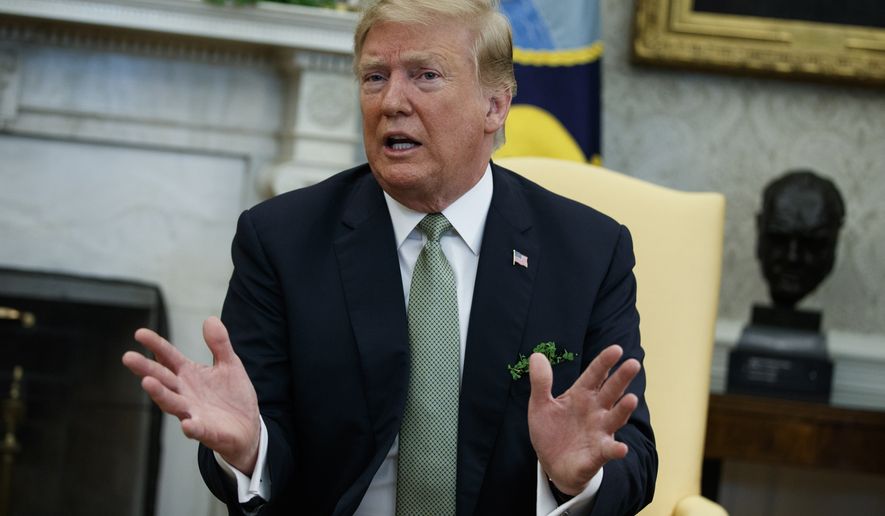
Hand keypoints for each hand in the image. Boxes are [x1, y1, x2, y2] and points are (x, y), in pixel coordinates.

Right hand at [122, 316, 260, 473]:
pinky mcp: (207, 432)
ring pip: (173, 403)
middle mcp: (185, 393)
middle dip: (146, 369)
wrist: (248, 428)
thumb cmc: (232, 396)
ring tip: (147, 382)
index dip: (155, 345)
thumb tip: (210, 319)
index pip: (168, 357)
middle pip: (163, 379)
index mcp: (189, 375)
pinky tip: (187, 424)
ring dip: (160, 394)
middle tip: (128, 357)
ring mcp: (194, 413)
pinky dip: (192, 428)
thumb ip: (219, 344)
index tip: (139, 333)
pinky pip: (198, 430)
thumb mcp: (229, 364)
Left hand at [528, 344, 639, 495]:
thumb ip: (541, 382)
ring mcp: (599, 431)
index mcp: (581, 395)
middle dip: (621, 378)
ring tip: (631, 399)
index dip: (604, 362)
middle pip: (610, 391)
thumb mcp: (540, 405)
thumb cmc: (551, 431)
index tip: (616, 349)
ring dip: (623, 409)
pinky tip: (621, 448)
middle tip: (633, 363)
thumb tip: (537, 355)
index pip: (595, 375)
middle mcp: (595, 410)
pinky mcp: (597, 454)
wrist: (551, 464)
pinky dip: (615, 450)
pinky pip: (608, 451)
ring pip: (615, 417)